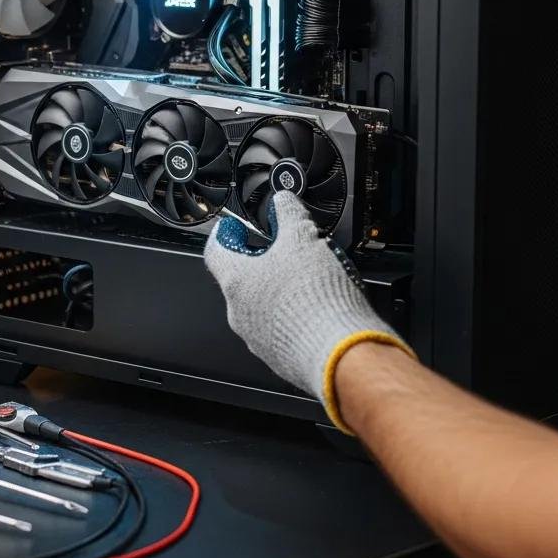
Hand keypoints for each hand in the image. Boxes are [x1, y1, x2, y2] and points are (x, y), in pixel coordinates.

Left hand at [204, 190, 412, 431]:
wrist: (341, 354)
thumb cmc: (316, 300)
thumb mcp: (303, 238)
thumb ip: (289, 213)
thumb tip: (283, 200)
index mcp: (236, 282)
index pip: (215, 251)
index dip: (224, 234)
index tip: (233, 227)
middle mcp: (240, 313)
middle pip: (240, 279)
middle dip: (260, 261)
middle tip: (281, 249)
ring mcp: (258, 339)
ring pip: (261, 306)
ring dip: (278, 290)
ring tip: (307, 278)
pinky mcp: (280, 358)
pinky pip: (280, 330)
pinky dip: (293, 316)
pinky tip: (316, 308)